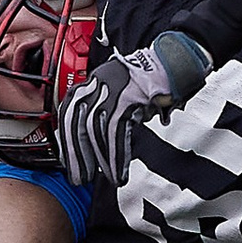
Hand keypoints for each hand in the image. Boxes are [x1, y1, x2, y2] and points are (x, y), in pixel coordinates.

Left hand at [56, 32, 211, 186]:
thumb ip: (105, 115)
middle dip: (77, 154)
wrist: (174, 65)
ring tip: (106, 177)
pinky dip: (116, 155)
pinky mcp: (129, 97)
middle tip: (80, 177)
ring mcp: (113, 88)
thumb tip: (96, 148)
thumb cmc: (149, 84)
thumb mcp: (120, 96)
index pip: (69, 112)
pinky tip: (119, 171)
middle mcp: (98, 82)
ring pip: (96, 128)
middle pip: (78, 121)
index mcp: (93, 82)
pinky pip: (116, 131)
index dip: (66, 140)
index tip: (68, 161)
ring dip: (100, 158)